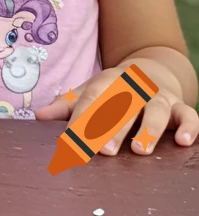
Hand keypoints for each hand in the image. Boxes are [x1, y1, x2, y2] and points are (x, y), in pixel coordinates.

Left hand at [35, 60, 198, 155]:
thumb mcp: (89, 92)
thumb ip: (66, 106)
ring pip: (156, 111)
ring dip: (148, 130)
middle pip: (122, 108)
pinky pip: (188, 116)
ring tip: (139, 150)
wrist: (149, 70)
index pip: (91, 101)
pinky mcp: (180, 106)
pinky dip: (188, 128)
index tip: (72, 141)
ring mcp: (158, 97)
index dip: (81, 120)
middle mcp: (132, 89)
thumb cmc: (112, 90)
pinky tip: (182, 142)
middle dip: (112, 129)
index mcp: (106, 84)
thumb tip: (38, 116)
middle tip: (103, 150)